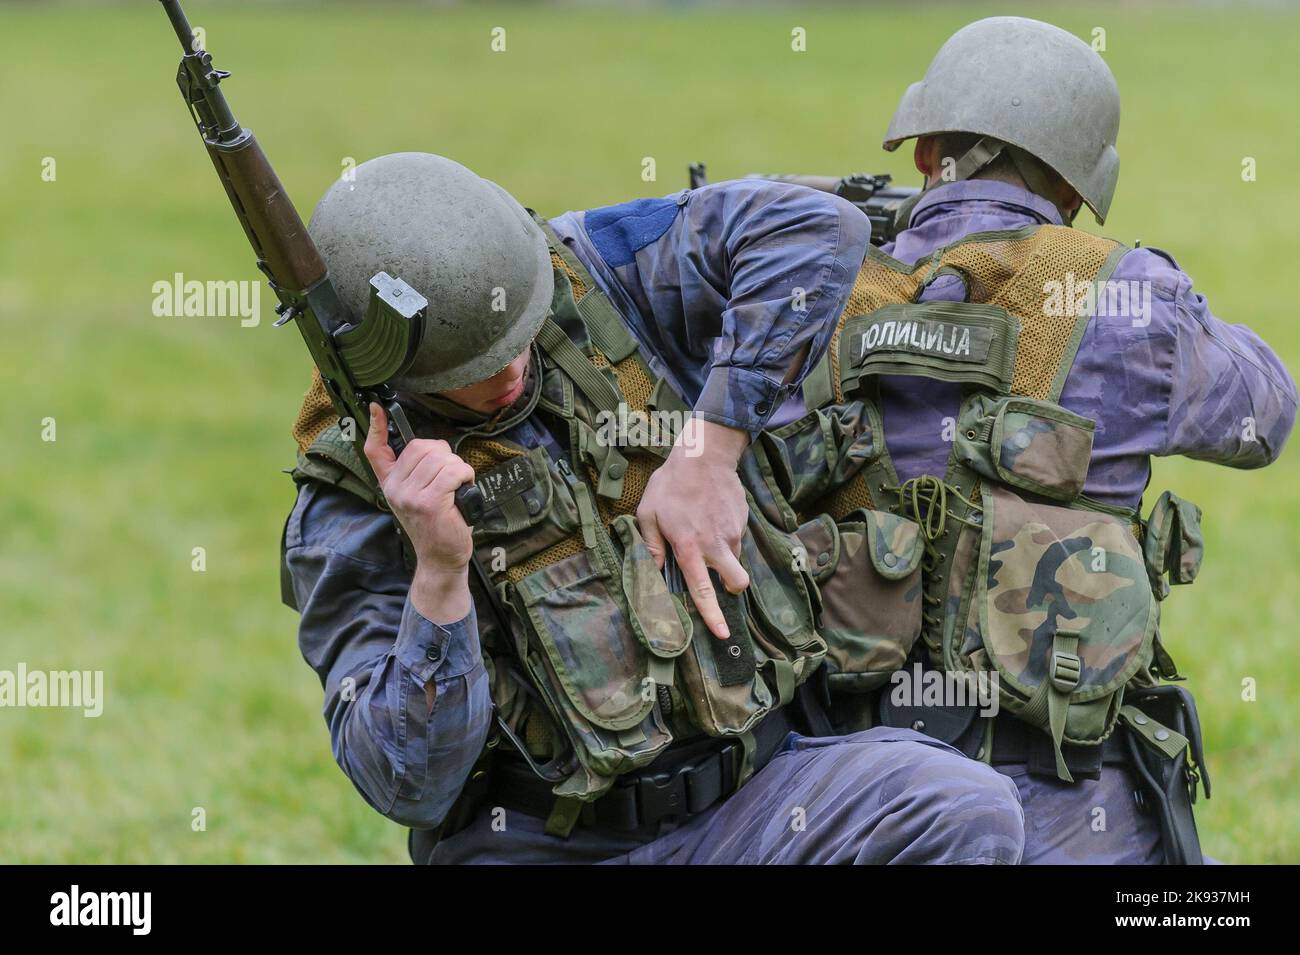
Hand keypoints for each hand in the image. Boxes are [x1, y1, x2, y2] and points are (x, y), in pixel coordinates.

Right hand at [364, 403, 475, 622]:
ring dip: (458, 468)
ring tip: (457, 487)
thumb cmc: (437, 524)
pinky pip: (453, 472)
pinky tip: (463, 490)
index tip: (377, 406)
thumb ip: (418, 472)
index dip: (377, 426)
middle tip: (451, 477)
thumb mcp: (419, 496)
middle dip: (445, 456)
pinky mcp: (429, 502)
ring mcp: (410, 495)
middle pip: (423, 447)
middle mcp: (395, 488)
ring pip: (441, 458)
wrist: (441, 557)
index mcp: (391, 483)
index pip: (376, 450)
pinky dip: (465, 476)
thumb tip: (433, 447)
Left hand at [636, 417, 750, 637]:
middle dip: (731, 590)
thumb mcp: (649, 512)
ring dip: (723, 557)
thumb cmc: (671, 484)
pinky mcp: (743, 521)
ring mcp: (733, 533)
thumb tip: (652, 571)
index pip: (703, 589)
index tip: (722, 633)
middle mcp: (716, 545)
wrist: (705, 455)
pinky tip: (711, 516)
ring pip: (735, 559)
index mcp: (690, 547)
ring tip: (704, 532)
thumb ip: (650, 545)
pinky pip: (736, 539)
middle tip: (718, 581)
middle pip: (736, 583)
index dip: (712, 615)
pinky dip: (725, 536)